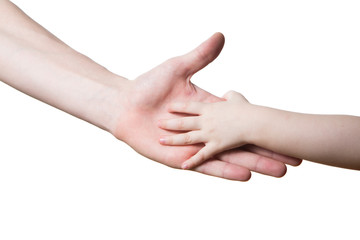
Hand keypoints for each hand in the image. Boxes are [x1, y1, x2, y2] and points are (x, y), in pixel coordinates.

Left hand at [114, 33, 300, 180]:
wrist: (126, 105)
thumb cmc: (149, 85)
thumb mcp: (178, 67)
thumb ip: (200, 55)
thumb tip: (221, 35)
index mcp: (209, 110)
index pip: (240, 119)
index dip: (262, 125)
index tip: (285, 130)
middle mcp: (206, 130)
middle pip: (240, 142)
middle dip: (266, 151)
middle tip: (292, 162)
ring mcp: (195, 145)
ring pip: (228, 156)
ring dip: (252, 162)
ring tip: (276, 171)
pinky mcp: (181, 157)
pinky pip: (204, 163)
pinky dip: (222, 169)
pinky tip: (244, 175)